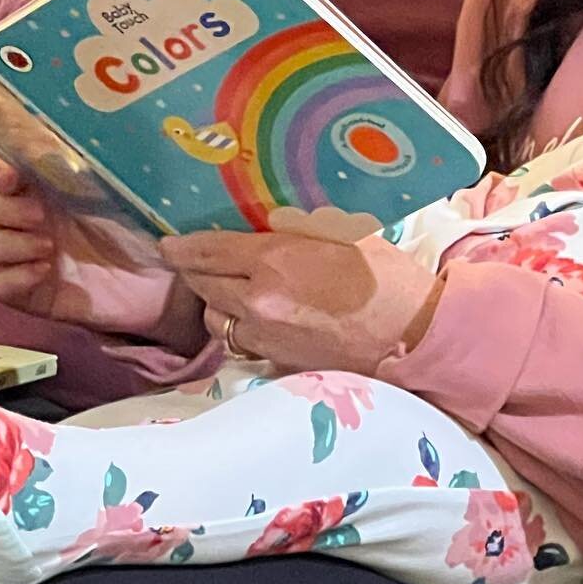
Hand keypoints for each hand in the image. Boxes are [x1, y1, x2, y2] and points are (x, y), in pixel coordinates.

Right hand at [0, 152, 176, 333]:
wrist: (163, 282)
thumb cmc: (144, 226)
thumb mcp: (127, 190)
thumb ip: (103, 166)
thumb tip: (83, 140)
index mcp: (44, 184)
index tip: (11, 175)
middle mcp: (27, 216)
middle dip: (2, 207)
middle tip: (40, 215)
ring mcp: (25, 255)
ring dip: (8, 242)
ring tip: (49, 247)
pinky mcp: (30, 292)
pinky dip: (13, 277)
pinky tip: (45, 272)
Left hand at [160, 228, 443, 376]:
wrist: (414, 338)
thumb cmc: (386, 278)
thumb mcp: (342, 233)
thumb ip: (293, 228)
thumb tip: (259, 220)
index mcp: (274, 262)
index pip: (207, 251)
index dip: (181, 246)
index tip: (168, 242)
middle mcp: (259, 303)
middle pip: (203, 286)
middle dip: (195, 271)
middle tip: (193, 259)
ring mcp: (265, 338)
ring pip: (217, 319)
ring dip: (217, 302)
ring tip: (230, 288)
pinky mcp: (276, 363)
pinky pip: (241, 342)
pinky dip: (240, 327)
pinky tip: (258, 316)